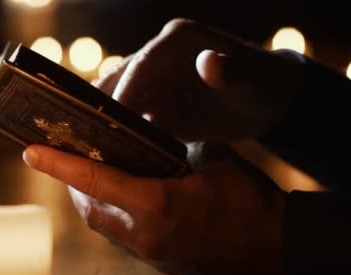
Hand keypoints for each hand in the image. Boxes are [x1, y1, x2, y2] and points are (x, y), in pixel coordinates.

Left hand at [23, 143, 287, 274]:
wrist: (280, 248)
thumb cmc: (251, 201)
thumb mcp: (215, 159)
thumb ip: (178, 149)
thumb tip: (157, 140)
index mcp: (156, 205)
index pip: (95, 180)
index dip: (60, 164)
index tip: (31, 152)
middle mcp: (146, 235)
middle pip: (90, 211)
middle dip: (74, 187)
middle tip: (70, 163)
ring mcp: (153, 254)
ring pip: (105, 228)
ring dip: (94, 204)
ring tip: (96, 179)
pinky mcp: (162, 263)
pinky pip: (126, 239)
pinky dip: (117, 218)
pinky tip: (129, 201)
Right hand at [97, 18, 302, 140]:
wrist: (266, 101)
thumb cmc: (262, 82)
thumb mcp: (251, 77)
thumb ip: (231, 70)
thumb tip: (210, 64)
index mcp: (177, 40)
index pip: (142, 65)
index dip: (125, 91)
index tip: (112, 118)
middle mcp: (158, 58)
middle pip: (119, 80)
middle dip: (101, 107)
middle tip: (84, 135)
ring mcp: (154, 82)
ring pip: (119, 101)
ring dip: (106, 123)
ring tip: (89, 149)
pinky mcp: (156, 106)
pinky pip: (132, 121)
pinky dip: (122, 136)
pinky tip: (111, 157)